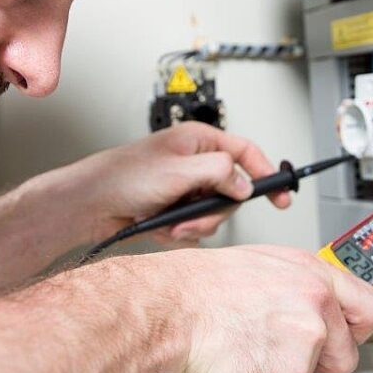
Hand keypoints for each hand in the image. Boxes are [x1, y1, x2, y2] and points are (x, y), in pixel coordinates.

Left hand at [66, 123, 286, 244]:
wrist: (90, 205)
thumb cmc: (122, 177)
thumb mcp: (178, 172)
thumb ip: (218, 173)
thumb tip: (244, 184)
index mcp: (199, 140)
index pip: (245, 152)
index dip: (266, 172)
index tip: (282, 196)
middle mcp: (195, 161)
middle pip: (231, 191)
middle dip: (213, 212)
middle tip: (193, 219)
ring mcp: (185, 186)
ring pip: (213, 213)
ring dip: (192, 225)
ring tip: (168, 224)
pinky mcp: (175, 207)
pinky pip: (193, 225)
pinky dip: (178, 231)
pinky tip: (158, 226)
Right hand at [153, 245, 372, 372]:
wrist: (172, 308)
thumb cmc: (204, 285)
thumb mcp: (265, 264)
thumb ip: (301, 284)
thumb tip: (316, 301)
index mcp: (313, 274)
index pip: (370, 307)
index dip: (358, 326)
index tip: (350, 332)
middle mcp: (317, 305)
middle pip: (347, 352)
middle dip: (321, 357)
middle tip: (283, 346)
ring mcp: (305, 342)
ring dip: (288, 368)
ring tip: (253, 343)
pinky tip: (243, 358)